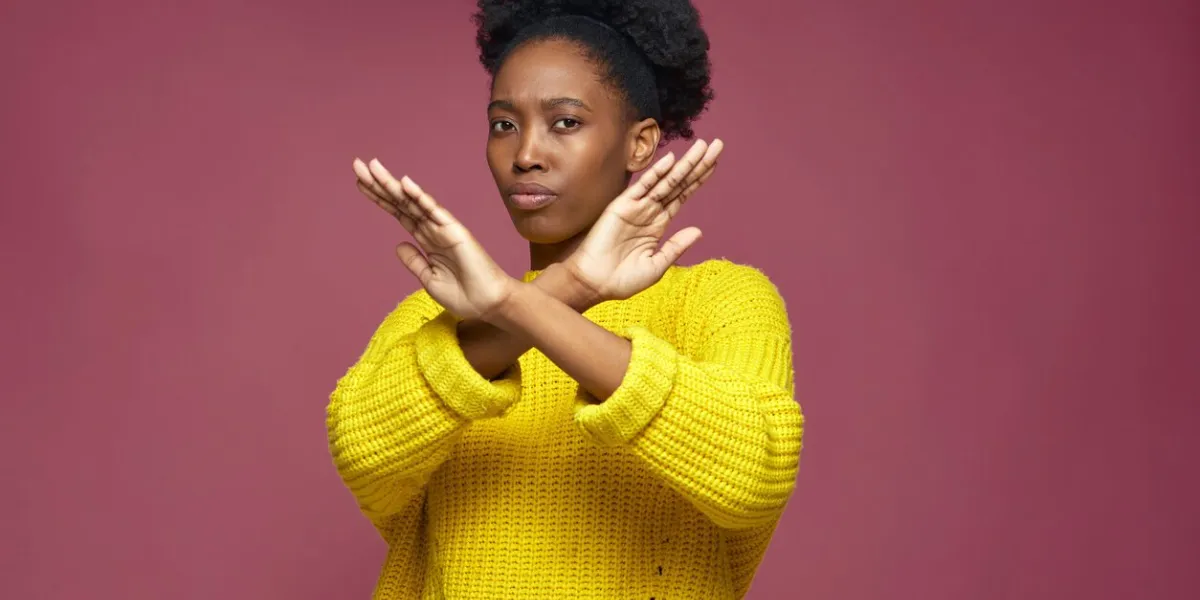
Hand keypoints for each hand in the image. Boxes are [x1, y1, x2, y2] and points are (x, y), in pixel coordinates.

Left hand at [353, 158, 516, 319]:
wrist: (488, 305)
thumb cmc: (464, 295)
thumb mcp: (429, 279)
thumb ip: (414, 261)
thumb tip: (398, 244)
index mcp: (426, 240)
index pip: (398, 213)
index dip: (380, 198)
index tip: (360, 183)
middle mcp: (432, 229)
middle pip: (401, 202)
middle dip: (379, 184)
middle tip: (357, 165)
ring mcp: (443, 228)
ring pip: (413, 201)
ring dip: (392, 184)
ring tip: (372, 167)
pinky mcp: (455, 232)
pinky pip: (435, 211)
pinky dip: (420, 196)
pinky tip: (405, 183)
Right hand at [564, 138, 722, 301]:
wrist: (594, 284)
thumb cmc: (623, 280)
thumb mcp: (656, 266)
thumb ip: (676, 247)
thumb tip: (699, 231)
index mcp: (659, 224)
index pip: (683, 195)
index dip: (699, 178)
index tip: (715, 162)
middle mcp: (649, 211)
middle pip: (679, 183)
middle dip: (698, 164)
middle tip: (717, 145)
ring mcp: (636, 207)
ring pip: (665, 181)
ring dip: (684, 164)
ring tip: (701, 146)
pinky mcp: (621, 207)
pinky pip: (642, 187)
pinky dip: (656, 173)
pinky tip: (671, 160)